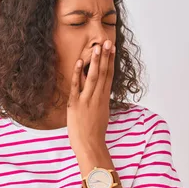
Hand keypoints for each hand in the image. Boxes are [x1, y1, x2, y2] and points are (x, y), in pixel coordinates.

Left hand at [67, 39, 114, 156]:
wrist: (90, 145)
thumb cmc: (95, 134)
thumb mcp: (102, 115)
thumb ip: (101, 103)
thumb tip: (101, 95)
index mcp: (104, 99)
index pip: (109, 76)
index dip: (110, 62)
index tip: (112, 50)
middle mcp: (97, 97)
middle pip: (103, 73)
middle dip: (105, 57)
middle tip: (107, 42)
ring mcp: (87, 100)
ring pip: (93, 77)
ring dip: (95, 61)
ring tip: (97, 47)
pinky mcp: (76, 104)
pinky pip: (77, 86)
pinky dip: (79, 74)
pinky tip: (80, 62)